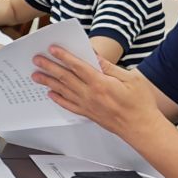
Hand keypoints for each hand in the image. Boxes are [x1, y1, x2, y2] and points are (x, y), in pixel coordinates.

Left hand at [32, 46, 152, 137]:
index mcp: (101, 83)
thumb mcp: (130, 78)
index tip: (52, 49)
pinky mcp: (89, 114)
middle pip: (65, 78)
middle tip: (37, 59)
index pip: (77, 66)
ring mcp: (88, 106)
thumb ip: (110, 67)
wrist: (141, 128)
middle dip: (49, 67)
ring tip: (36, 75)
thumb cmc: (140, 104)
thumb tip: (94, 56)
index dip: (63, 56)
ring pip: (63, 91)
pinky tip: (51, 94)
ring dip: (48, 82)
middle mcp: (90, 95)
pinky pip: (69, 105)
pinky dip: (58, 99)